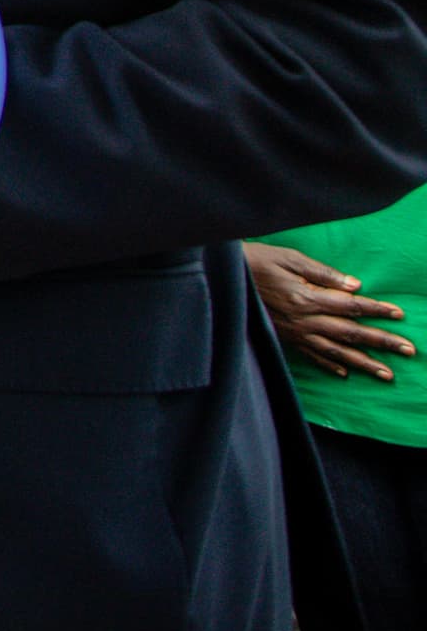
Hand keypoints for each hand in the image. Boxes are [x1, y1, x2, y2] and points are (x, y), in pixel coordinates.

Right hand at [246, 240, 413, 381]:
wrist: (222, 276)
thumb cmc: (256, 260)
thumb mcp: (288, 257)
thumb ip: (322, 272)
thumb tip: (354, 286)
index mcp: (307, 297)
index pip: (351, 306)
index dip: (377, 309)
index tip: (399, 314)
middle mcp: (304, 319)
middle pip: (350, 332)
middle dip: (382, 341)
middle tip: (409, 350)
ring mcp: (295, 332)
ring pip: (336, 350)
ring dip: (364, 362)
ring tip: (387, 373)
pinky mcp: (285, 338)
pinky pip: (311, 355)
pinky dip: (329, 365)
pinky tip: (344, 373)